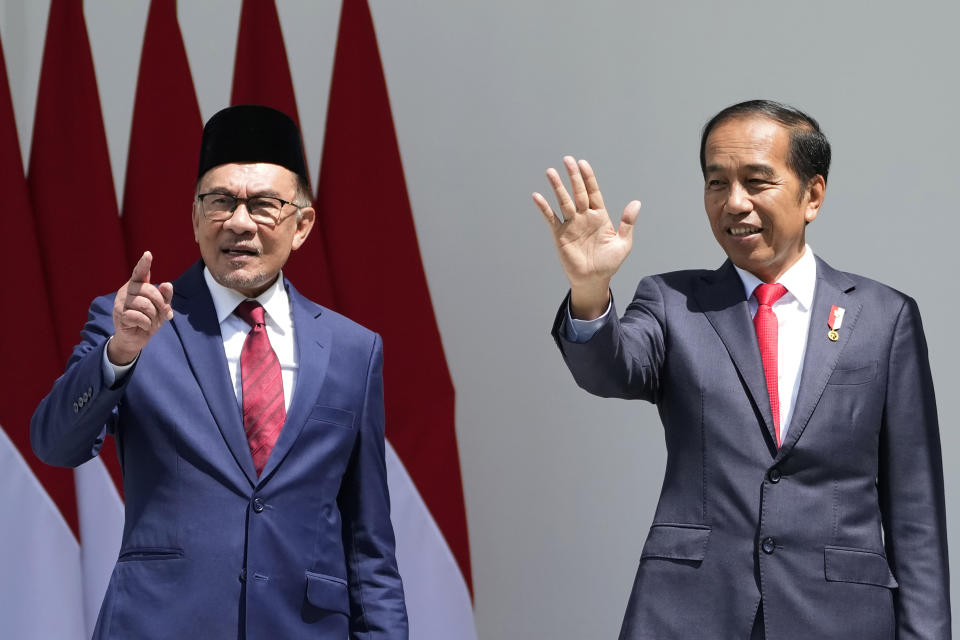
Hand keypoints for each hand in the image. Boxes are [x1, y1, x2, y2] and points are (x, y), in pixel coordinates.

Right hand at [107, 251, 173, 364]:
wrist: (135, 339)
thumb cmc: (149, 319)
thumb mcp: (161, 308)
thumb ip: (166, 296)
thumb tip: (168, 284)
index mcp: (137, 285)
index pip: (139, 272)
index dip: (144, 264)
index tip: (148, 254)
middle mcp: (127, 291)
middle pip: (149, 290)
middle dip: (160, 303)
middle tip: (163, 313)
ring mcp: (121, 303)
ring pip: (144, 304)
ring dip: (153, 316)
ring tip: (151, 321)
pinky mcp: (120, 315)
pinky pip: (139, 317)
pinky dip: (147, 324)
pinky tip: (144, 326)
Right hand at [533, 156, 639, 318]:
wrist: (593, 280)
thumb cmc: (609, 264)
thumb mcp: (623, 244)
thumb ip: (627, 223)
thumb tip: (636, 203)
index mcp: (600, 216)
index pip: (593, 192)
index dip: (588, 178)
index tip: (583, 164)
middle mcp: (584, 217)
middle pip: (577, 192)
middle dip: (573, 176)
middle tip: (567, 160)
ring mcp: (571, 225)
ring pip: (563, 201)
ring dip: (557, 187)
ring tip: (551, 172)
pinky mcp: (560, 235)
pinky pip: (551, 218)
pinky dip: (544, 208)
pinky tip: (537, 197)